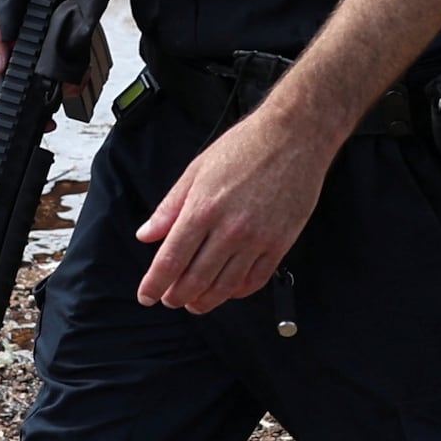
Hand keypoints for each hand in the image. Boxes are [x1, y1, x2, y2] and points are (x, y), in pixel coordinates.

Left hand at [134, 101, 337, 314]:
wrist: (294, 137)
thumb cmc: (244, 147)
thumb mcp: (197, 170)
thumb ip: (170, 207)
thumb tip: (147, 235)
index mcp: (202, 209)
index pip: (171, 260)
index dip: (154, 284)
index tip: (146, 296)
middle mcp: (229, 230)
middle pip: (195, 280)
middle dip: (177, 296)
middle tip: (169, 299)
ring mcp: (257, 240)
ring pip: (225, 287)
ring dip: (205, 301)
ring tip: (194, 303)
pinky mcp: (280, 244)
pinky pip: (255, 280)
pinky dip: (238, 292)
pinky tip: (228, 291)